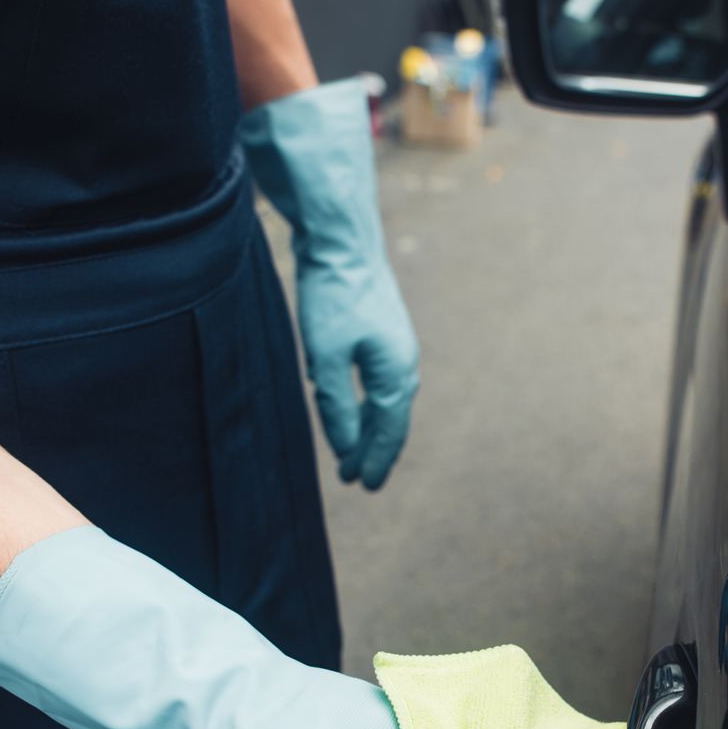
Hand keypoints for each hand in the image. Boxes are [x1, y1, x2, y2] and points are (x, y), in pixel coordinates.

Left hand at [241, 77, 418, 490]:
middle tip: (356, 480)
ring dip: (366, 426)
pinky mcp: (377, 332)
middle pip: (389, 420)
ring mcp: (392, 347)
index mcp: (395, 375)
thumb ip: (335, 406)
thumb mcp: (326, 359)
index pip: (388, 432)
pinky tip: (344, 406)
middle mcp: (402, 364)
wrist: (343, 241)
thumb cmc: (334, 297)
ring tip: (351, 450)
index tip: (363, 487)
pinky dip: (361, 401)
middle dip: (372, 451)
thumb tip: (346, 448)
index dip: (374, 461)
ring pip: (382, 400)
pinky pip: (373, 380)